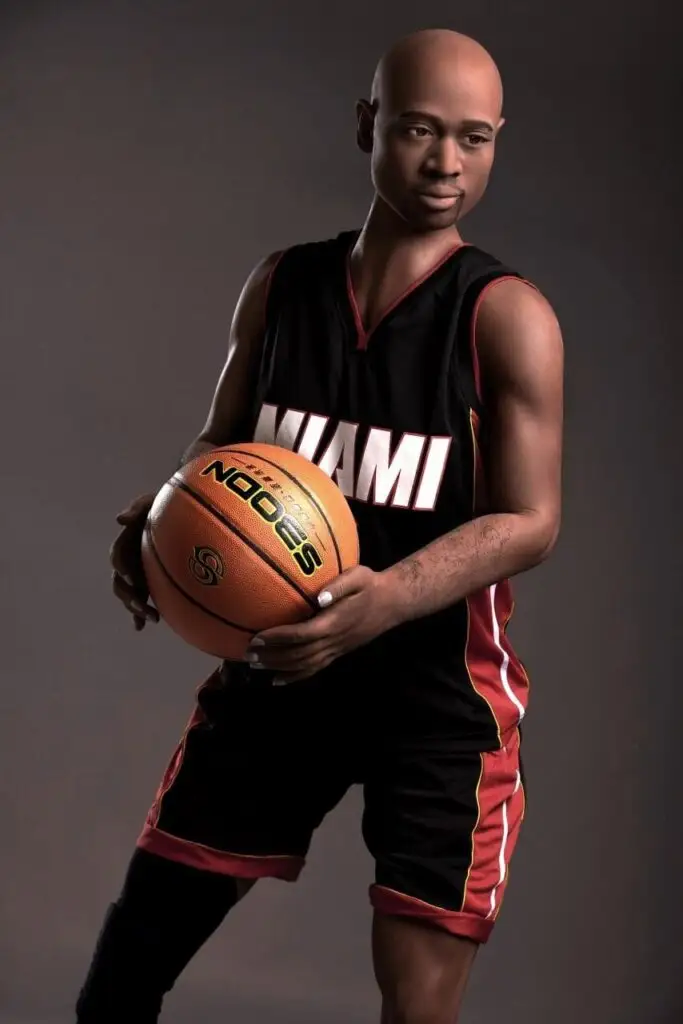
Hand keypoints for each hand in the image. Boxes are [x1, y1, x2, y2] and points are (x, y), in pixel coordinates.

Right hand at [110, 493, 159, 629]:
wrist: (184, 518)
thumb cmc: (167, 505)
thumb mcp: (153, 502)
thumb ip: (137, 508)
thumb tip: (119, 520)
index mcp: (128, 542)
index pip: (118, 556)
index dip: (122, 566)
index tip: (131, 576)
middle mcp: (131, 561)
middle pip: (121, 583)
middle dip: (129, 596)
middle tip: (141, 605)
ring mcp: (140, 574)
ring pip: (132, 596)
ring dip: (137, 608)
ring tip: (153, 618)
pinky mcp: (151, 584)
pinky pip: (143, 601)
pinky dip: (140, 615)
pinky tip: (142, 626)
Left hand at [245, 565, 399, 682]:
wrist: (392, 604)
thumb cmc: (371, 585)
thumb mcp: (359, 576)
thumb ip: (338, 586)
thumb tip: (318, 597)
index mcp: (334, 622)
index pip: (301, 634)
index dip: (277, 638)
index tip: (256, 636)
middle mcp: (334, 641)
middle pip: (298, 654)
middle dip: (271, 656)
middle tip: (247, 653)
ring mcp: (336, 650)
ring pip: (304, 665)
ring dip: (278, 667)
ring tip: (255, 665)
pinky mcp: (338, 653)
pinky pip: (314, 669)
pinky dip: (295, 677)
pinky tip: (278, 681)